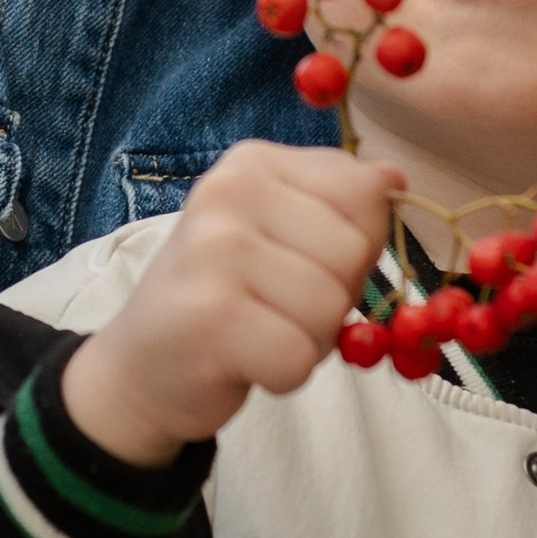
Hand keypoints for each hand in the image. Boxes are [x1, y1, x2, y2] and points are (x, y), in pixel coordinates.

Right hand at [62, 139, 403, 466]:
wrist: (141, 365)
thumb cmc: (227, 297)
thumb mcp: (281, 232)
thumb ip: (339, 204)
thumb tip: (395, 179)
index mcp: (254, 162)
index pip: (365, 193)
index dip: (355, 245)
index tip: (300, 262)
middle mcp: (229, 191)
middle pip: (354, 250)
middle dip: (333, 297)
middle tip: (274, 306)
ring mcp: (214, 250)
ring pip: (331, 306)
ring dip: (307, 339)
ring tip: (257, 332)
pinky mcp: (209, 316)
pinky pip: (298, 356)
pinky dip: (283, 374)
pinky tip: (243, 361)